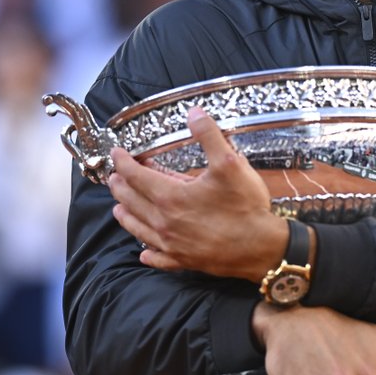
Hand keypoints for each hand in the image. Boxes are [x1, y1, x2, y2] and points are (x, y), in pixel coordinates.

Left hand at [108, 108, 287, 279]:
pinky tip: (144, 253)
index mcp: (171, 197)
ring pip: (138, 229)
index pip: (136, 176)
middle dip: (120, 186)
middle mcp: (164, 222)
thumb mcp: (230, 163)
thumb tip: (193, 114)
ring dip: (126, 216)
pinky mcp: (184, 261)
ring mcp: (172, 245)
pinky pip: (158, 258)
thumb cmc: (245, 207)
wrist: (261, 248)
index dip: (123, 162)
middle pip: (132, 201)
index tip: (117, 153)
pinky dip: (147, 253)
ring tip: (119, 208)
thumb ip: (209, 136)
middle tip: (115, 176)